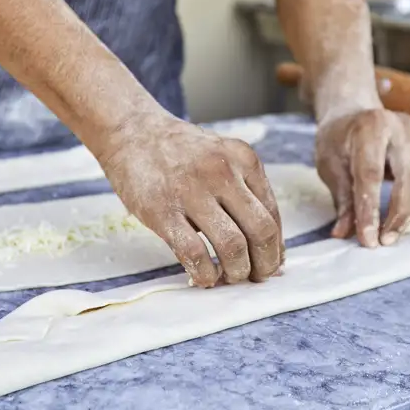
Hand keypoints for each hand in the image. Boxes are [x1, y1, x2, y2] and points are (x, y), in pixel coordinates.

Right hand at [95, 112, 283, 287]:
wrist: (132, 131)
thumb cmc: (180, 151)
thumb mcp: (222, 156)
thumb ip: (245, 191)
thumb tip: (268, 244)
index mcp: (243, 159)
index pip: (273, 213)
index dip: (276, 246)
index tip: (270, 262)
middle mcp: (223, 173)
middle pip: (261, 231)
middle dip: (264, 264)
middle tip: (256, 277)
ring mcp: (192, 192)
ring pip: (232, 246)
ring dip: (236, 272)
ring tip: (229, 277)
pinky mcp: (163, 211)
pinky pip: (195, 253)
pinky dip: (205, 274)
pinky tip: (204, 277)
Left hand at [315, 109, 409, 247]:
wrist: (353, 112)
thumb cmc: (338, 141)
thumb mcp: (329, 165)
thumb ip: (342, 198)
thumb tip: (343, 233)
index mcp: (370, 126)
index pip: (372, 173)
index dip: (370, 209)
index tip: (368, 239)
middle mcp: (400, 127)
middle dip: (400, 213)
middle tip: (386, 240)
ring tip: (401, 232)